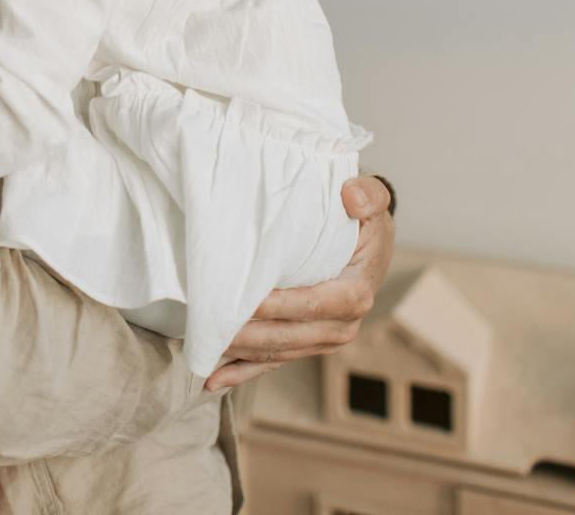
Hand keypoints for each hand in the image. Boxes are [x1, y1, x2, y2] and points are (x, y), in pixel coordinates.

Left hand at [205, 175, 395, 390]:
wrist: (365, 243)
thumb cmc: (362, 219)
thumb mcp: (372, 199)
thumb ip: (368, 194)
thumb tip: (351, 197)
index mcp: (356, 292)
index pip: (315, 305)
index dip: (282, 306)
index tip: (247, 301)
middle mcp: (343, 324)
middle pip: (290, 336)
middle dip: (249, 334)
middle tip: (210, 323)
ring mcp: (323, 339)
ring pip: (277, 352)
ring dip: (239, 353)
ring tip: (202, 344)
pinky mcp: (306, 345)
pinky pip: (273, 362)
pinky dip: (242, 373)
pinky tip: (213, 380)